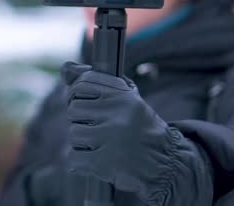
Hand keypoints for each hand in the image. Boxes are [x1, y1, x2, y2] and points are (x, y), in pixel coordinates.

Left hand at [62, 61, 183, 201]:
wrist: (168, 164)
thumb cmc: (140, 128)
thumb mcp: (125, 98)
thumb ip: (93, 82)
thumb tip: (65, 69)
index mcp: (124, 94)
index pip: (83, 82)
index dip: (76, 94)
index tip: (85, 105)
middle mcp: (119, 112)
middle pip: (74, 109)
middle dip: (80, 120)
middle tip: (95, 128)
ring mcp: (113, 137)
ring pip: (74, 133)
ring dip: (81, 143)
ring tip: (99, 146)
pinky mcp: (107, 162)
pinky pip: (73, 157)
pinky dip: (79, 162)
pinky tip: (95, 161)